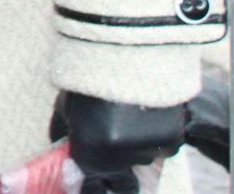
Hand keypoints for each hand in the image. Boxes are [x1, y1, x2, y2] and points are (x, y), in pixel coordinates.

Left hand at [49, 91, 188, 193]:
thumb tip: (65, 154)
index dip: (92, 184)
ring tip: (126, 119)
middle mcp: (120, 158)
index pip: (92, 183)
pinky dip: (154, 137)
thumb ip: (63, 136)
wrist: (126, 53)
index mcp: (89, 151)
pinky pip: (161, 148)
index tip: (95, 185)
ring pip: (140, 160)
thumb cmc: (88, 79)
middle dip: (116, 172)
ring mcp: (147, 150)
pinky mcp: (171, 140)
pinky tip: (145, 114)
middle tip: (113, 152)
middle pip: (120, 178)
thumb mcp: (65, 107)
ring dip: (134, 149)